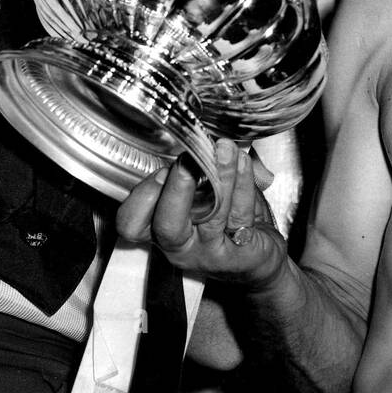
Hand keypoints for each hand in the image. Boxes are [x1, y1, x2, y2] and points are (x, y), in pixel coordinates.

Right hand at [116, 138, 286, 289]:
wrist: (259, 254)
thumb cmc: (224, 218)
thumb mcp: (197, 195)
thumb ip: (185, 172)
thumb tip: (190, 138)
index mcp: (160, 230)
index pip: (131, 224)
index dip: (142, 197)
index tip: (163, 169)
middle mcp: (181, 247)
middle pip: (167, 226)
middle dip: (178, 189)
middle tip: (189, 162)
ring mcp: (210, 253)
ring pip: (212, 215)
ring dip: (220, 176)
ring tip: (226, 149)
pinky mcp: (241, 253)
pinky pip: (240, 214)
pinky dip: (243, 183)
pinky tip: (243, 162)